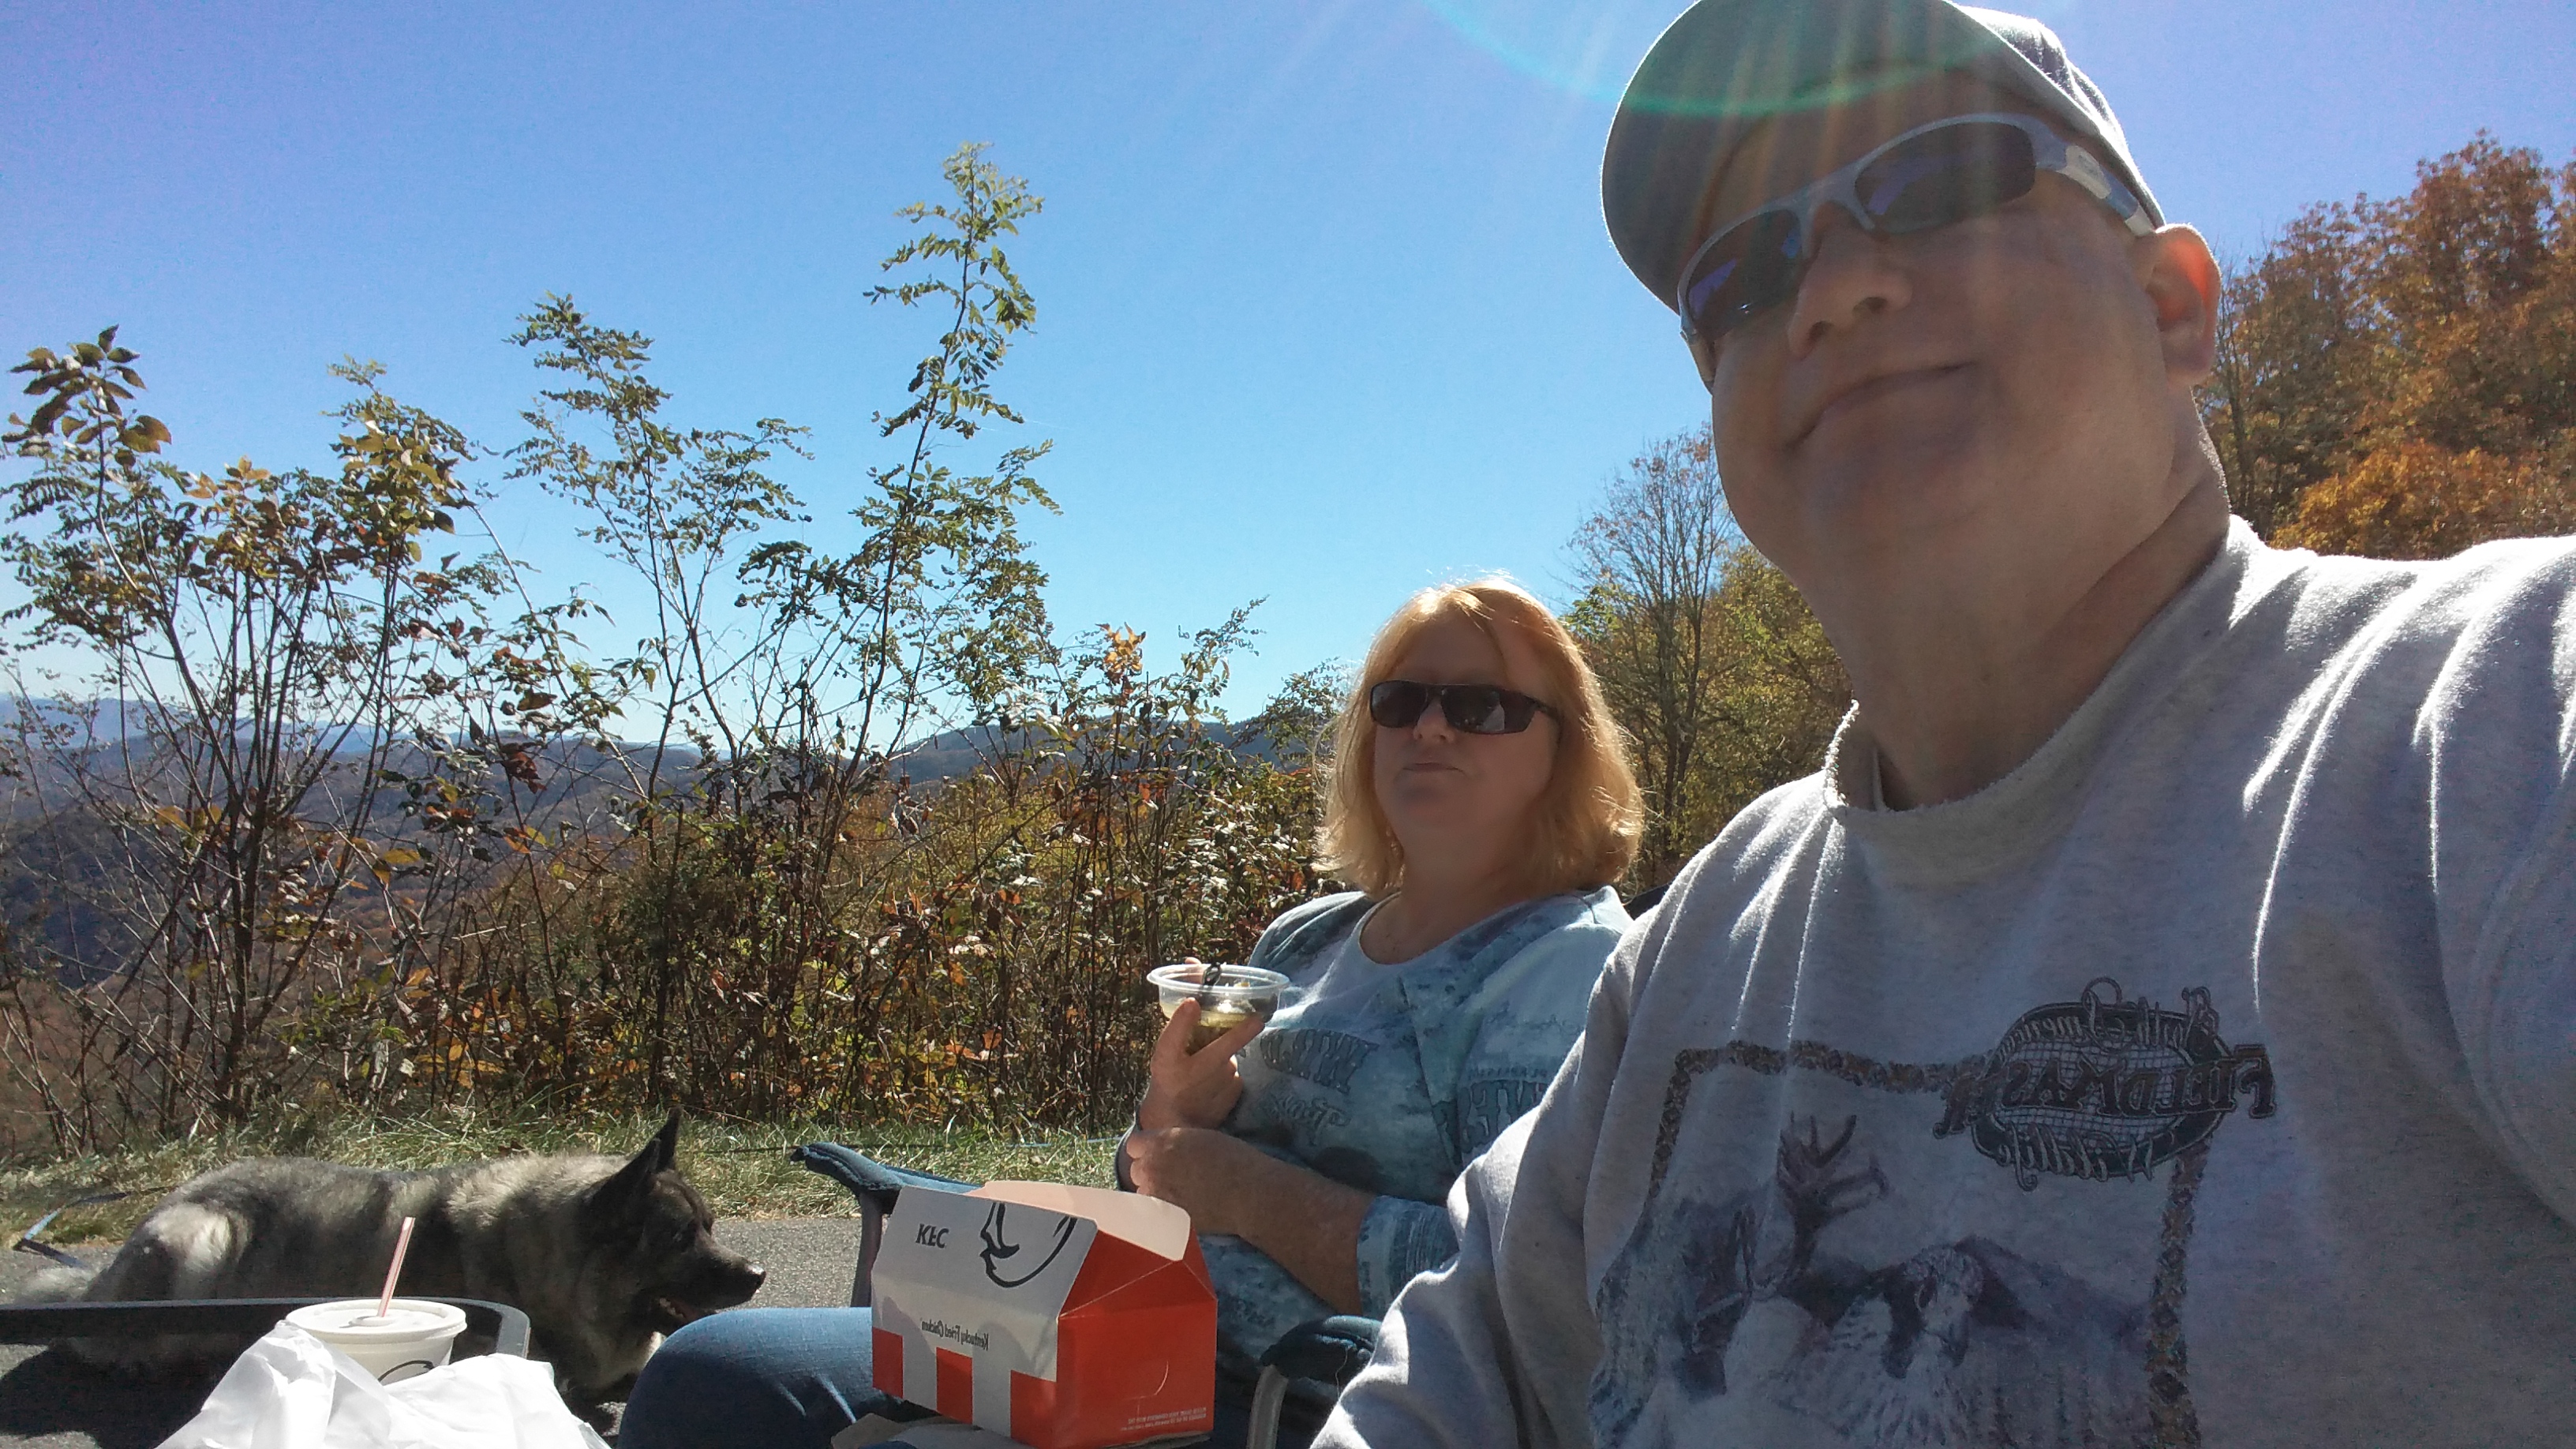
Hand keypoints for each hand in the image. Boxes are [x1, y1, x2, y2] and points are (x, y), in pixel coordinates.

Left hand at [1124, 1126, 1257, 1235]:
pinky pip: (1154, 1212)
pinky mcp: (1163, 1217)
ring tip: (1178, 1194)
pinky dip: (1163, 1211)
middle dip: (1149, 1172)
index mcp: (1160, 1142)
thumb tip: (1164, 1148)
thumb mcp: (1199, 1137)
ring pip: (1142, 1193)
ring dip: (1154, 1193)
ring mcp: (1155, 1194)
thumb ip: (1173, 1141)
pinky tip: (1183, 1207)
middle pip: (1136, 1169)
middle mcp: (1152, 1167)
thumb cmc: (1232, 1159)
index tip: (1157, 1155)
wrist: (1247, 1193)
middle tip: (1171, 1176)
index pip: (1134, 1145)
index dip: (1146, 1150)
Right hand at [1135, 996, 1263, 1131]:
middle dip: (1221, 1042)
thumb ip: (1179, 1026)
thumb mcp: (1164, 1053)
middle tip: (1204, 1048)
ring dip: (1219, 1062)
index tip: (1259, 1019)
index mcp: (1205, 1060)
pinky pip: (1233, 1078)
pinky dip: (1223, 1077)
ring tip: (1200, 1072)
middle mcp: (1220, 1072)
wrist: (1171, 1124)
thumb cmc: (1167, 1083)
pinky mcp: (1233, 1098)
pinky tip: (1208, 1084)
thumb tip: (1193, 1001)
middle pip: (1227, 1047)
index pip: (1229, 1039)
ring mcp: (1229, 1087)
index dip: (1245, 1028)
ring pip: (1229, 1062)